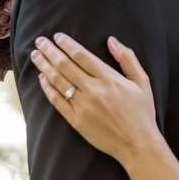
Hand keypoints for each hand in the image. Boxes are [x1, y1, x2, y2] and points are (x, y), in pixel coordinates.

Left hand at [30, 33, 159, 166]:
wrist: (136, 143)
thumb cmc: (142, 111)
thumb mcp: (142, 81)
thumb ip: (127, 58)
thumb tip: (112, 40)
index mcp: (110, 79)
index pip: (82, 56)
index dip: (67, 44)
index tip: (57, 36)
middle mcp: (93, 90)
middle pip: (65, 66)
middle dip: (50, 51)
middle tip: (39, 41)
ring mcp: (82, 106)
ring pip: (57, 81)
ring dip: (44, 66)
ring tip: (35, 55)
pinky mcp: (75, 120)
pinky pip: (56, 101)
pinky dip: (47, 88)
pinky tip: (42, 78)